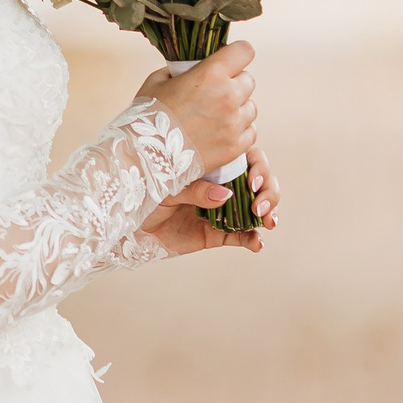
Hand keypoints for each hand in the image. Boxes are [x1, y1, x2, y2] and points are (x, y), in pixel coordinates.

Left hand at [141, 146, 279, 256]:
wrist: (133, 226)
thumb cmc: (147, 196)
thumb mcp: (168, 188)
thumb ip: (195, 190)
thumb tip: (226, 195)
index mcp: (215, 165)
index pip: (249, 159)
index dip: (258, 168)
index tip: (252, 183)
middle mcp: (224, 185)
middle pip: (261, 183)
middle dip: (269, 193)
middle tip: (259, 208)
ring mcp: (224, 210)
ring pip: (257, 208)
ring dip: (268, 214)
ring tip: (268, 223)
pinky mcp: (219, 233)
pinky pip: (243, 236)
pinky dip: (254, 239)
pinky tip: (257, 243)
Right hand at [142, 42, 256, 174]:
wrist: (143, 156)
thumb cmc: (146, 116)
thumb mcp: (157, 81)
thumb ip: (181, 70)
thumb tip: (192, 68)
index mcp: (210, 74)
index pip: (244, 51)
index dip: (237, 55)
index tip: (229, 61)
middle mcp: (228, 97)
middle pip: (249, 80)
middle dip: (235, 83)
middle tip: (214, 93)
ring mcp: (234, 124)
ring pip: (251, 107)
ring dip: (238, 109)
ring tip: (215, 117)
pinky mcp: (235, 147)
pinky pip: (250, 132)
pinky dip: (238, 131)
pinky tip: (219, 133)